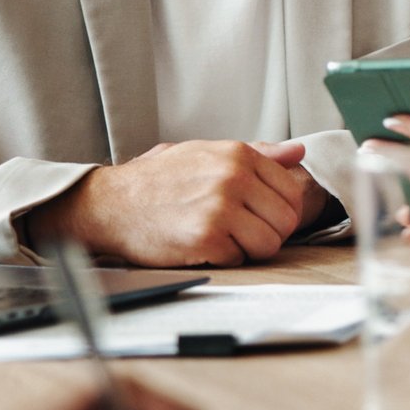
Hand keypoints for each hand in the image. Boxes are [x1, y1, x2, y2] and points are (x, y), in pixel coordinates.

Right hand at [30, 139, 325, 266]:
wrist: (111, 203)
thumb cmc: (159, 180)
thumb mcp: (207, 153)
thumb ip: (259, 153)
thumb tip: (298, 151)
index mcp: (238, 154)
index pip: (292, 192)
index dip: (277, 211)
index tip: (258, 215)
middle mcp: (233, 177)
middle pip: (286, 221)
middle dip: (267, 232)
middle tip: (239, 231)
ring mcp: (221, 207)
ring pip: (269, 244)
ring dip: (248, 248)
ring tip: (221, 238)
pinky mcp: (206, 237)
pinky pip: (240, 259)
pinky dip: (224, 259)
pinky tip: (201, 245)